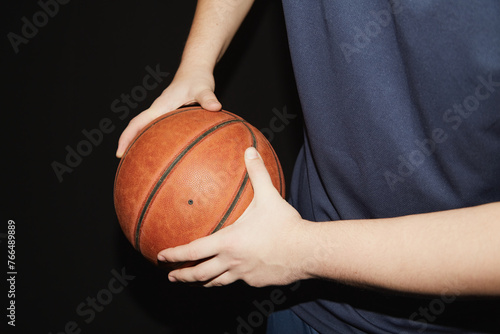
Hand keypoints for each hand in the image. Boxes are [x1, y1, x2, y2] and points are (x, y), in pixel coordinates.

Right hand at [116, 68, 221, 157]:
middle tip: (125, 164)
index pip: (138, 122)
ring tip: (139, 163)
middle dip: (128, 144)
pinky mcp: (169, 114)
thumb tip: (216, 107)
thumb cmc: (198, 79)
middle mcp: (159, 110)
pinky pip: (157, 128)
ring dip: (140, 142)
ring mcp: (163, 112)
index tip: (119, 153)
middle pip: (138, 128)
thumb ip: (208, 98)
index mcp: (161, 106)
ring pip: (146, 129)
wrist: (195, 70)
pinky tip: (162, 152)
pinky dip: (154, 139)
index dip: (127, 137)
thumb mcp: (204, 88)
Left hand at [157, 147, 308, 286]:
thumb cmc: (285, 225)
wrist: (307, 251)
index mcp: (228, 243)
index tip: (160, 256)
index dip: (174, 255)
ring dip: (201, 282)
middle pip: (199, 274)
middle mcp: (231, 262)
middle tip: (170, 275)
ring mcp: (243, 274)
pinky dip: (227, 279)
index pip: (192, 252)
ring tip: (193, 282)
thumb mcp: (269, 196)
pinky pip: (237, 281)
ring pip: (216, 282)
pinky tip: (230, 274)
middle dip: (182, 275)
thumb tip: (249, 150)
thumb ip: (257, 173)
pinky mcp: (255, 281)